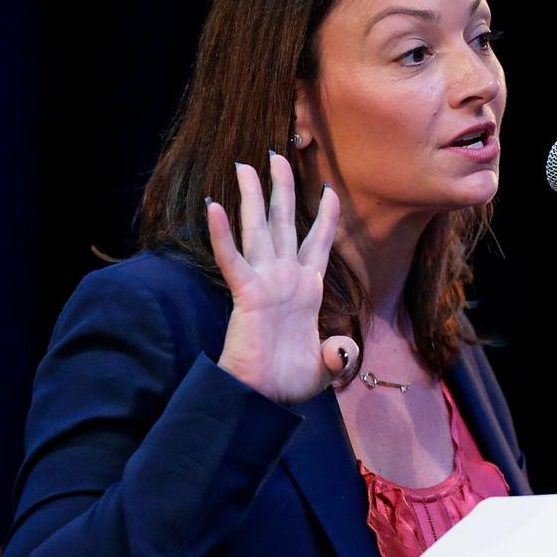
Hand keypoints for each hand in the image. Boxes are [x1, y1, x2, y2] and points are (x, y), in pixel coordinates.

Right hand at [207, 152, 358, 404]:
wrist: (262, 400)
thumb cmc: (288, 382)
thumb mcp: (325, 367)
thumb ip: (338, 354)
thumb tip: (343, 348)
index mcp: (306, 289)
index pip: (318, 243)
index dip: (325, 217)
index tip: (331, 189)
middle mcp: (284, 278)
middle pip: (285, 222)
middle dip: (282, 188)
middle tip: (278, 156)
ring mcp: (265, 283)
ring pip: (259, 229)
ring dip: (253, 197)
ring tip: (246, 166)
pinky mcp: (246, 294)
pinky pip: (232, 258)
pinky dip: (222, 233)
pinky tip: (214, 206)